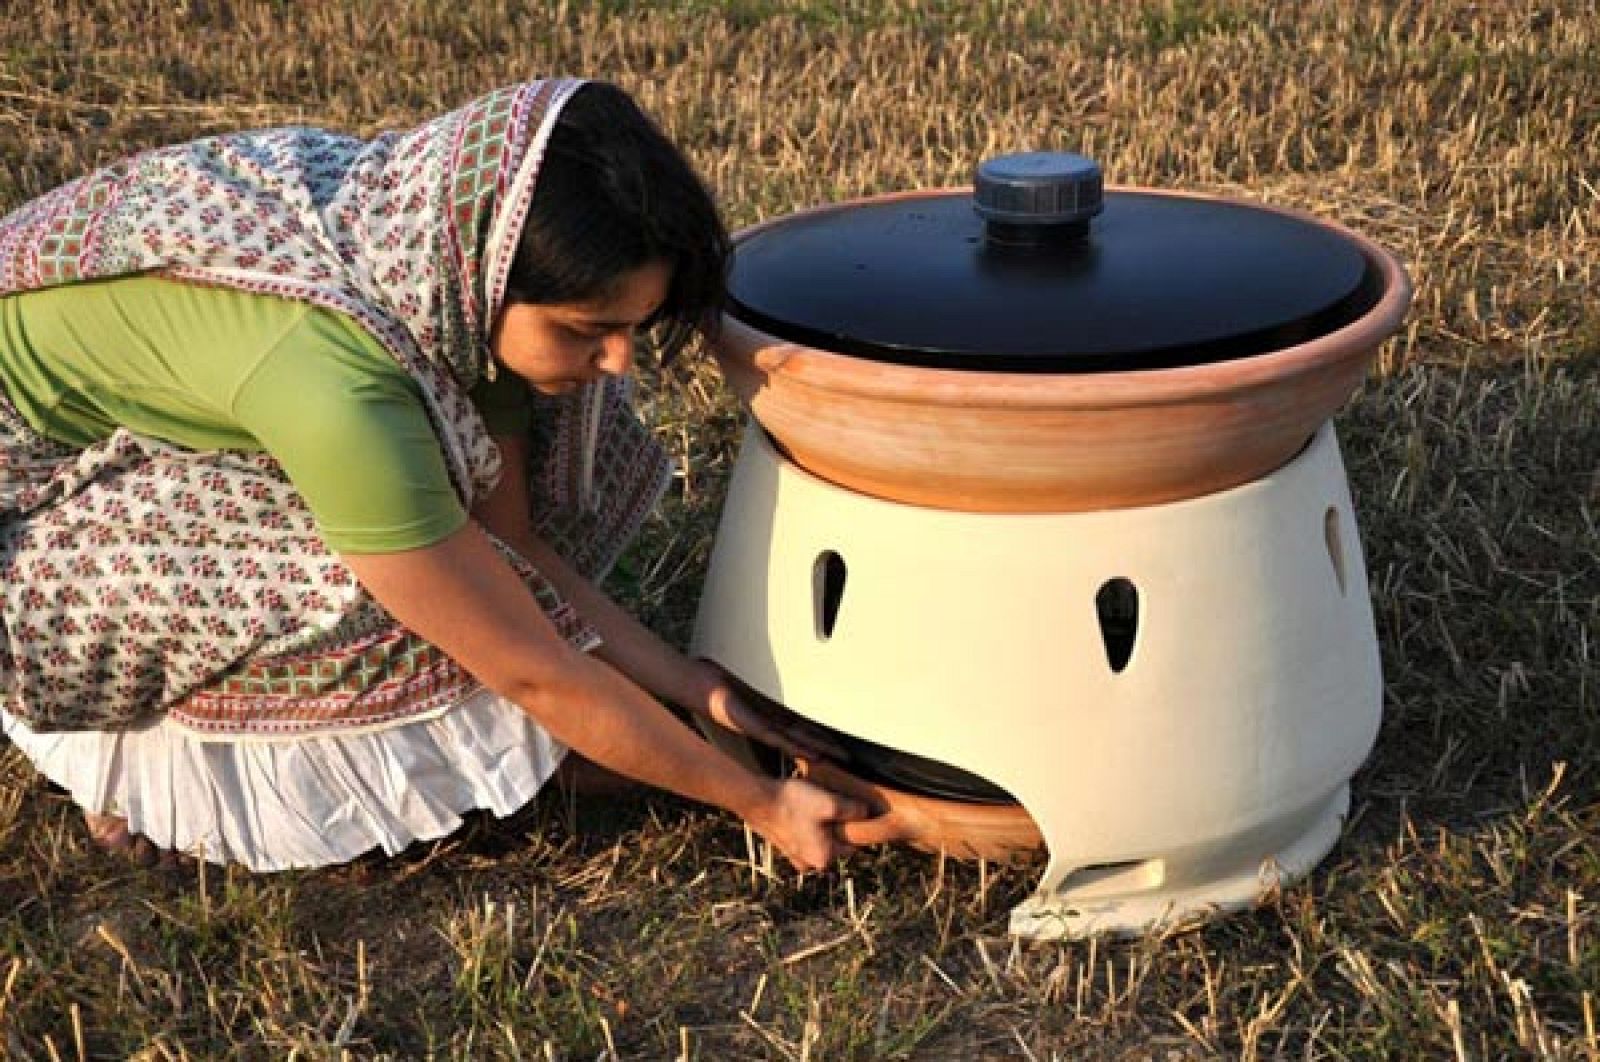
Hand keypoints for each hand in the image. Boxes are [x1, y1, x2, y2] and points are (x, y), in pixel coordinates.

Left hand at [695, 662, 847, 761]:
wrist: (695, 685)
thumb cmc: (717, 681)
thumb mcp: (746, 679)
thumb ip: (763, 678)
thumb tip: (777, 666)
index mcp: (769, 712)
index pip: (802, 725)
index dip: (822, 733)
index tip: (840, 740)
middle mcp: (768, 722)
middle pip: (804, 737)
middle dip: (827, 747)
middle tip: (849, 758)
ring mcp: (760, 725)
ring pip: (795, 741)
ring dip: (816, 750)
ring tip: (837, 759)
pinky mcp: (750, 725)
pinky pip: (777, 738)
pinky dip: (795, 746)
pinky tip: (811, 753)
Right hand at [748, 777, 869, 871]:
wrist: (755, 799)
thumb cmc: (792, 803)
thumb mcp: (830, 803)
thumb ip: (854, 811)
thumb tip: (866, 813)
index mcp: (823, 859)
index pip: (852, 845)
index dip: (854, 826)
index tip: (849, 809)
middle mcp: (808, 863)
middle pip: (834, 842)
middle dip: (836, 826)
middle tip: (830, 803)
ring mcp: (794, 855)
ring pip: (819, 838)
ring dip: (820, 823)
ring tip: (813, 804)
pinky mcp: (783, 845)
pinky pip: (803, 835)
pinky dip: (805, 823)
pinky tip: (800, 806)